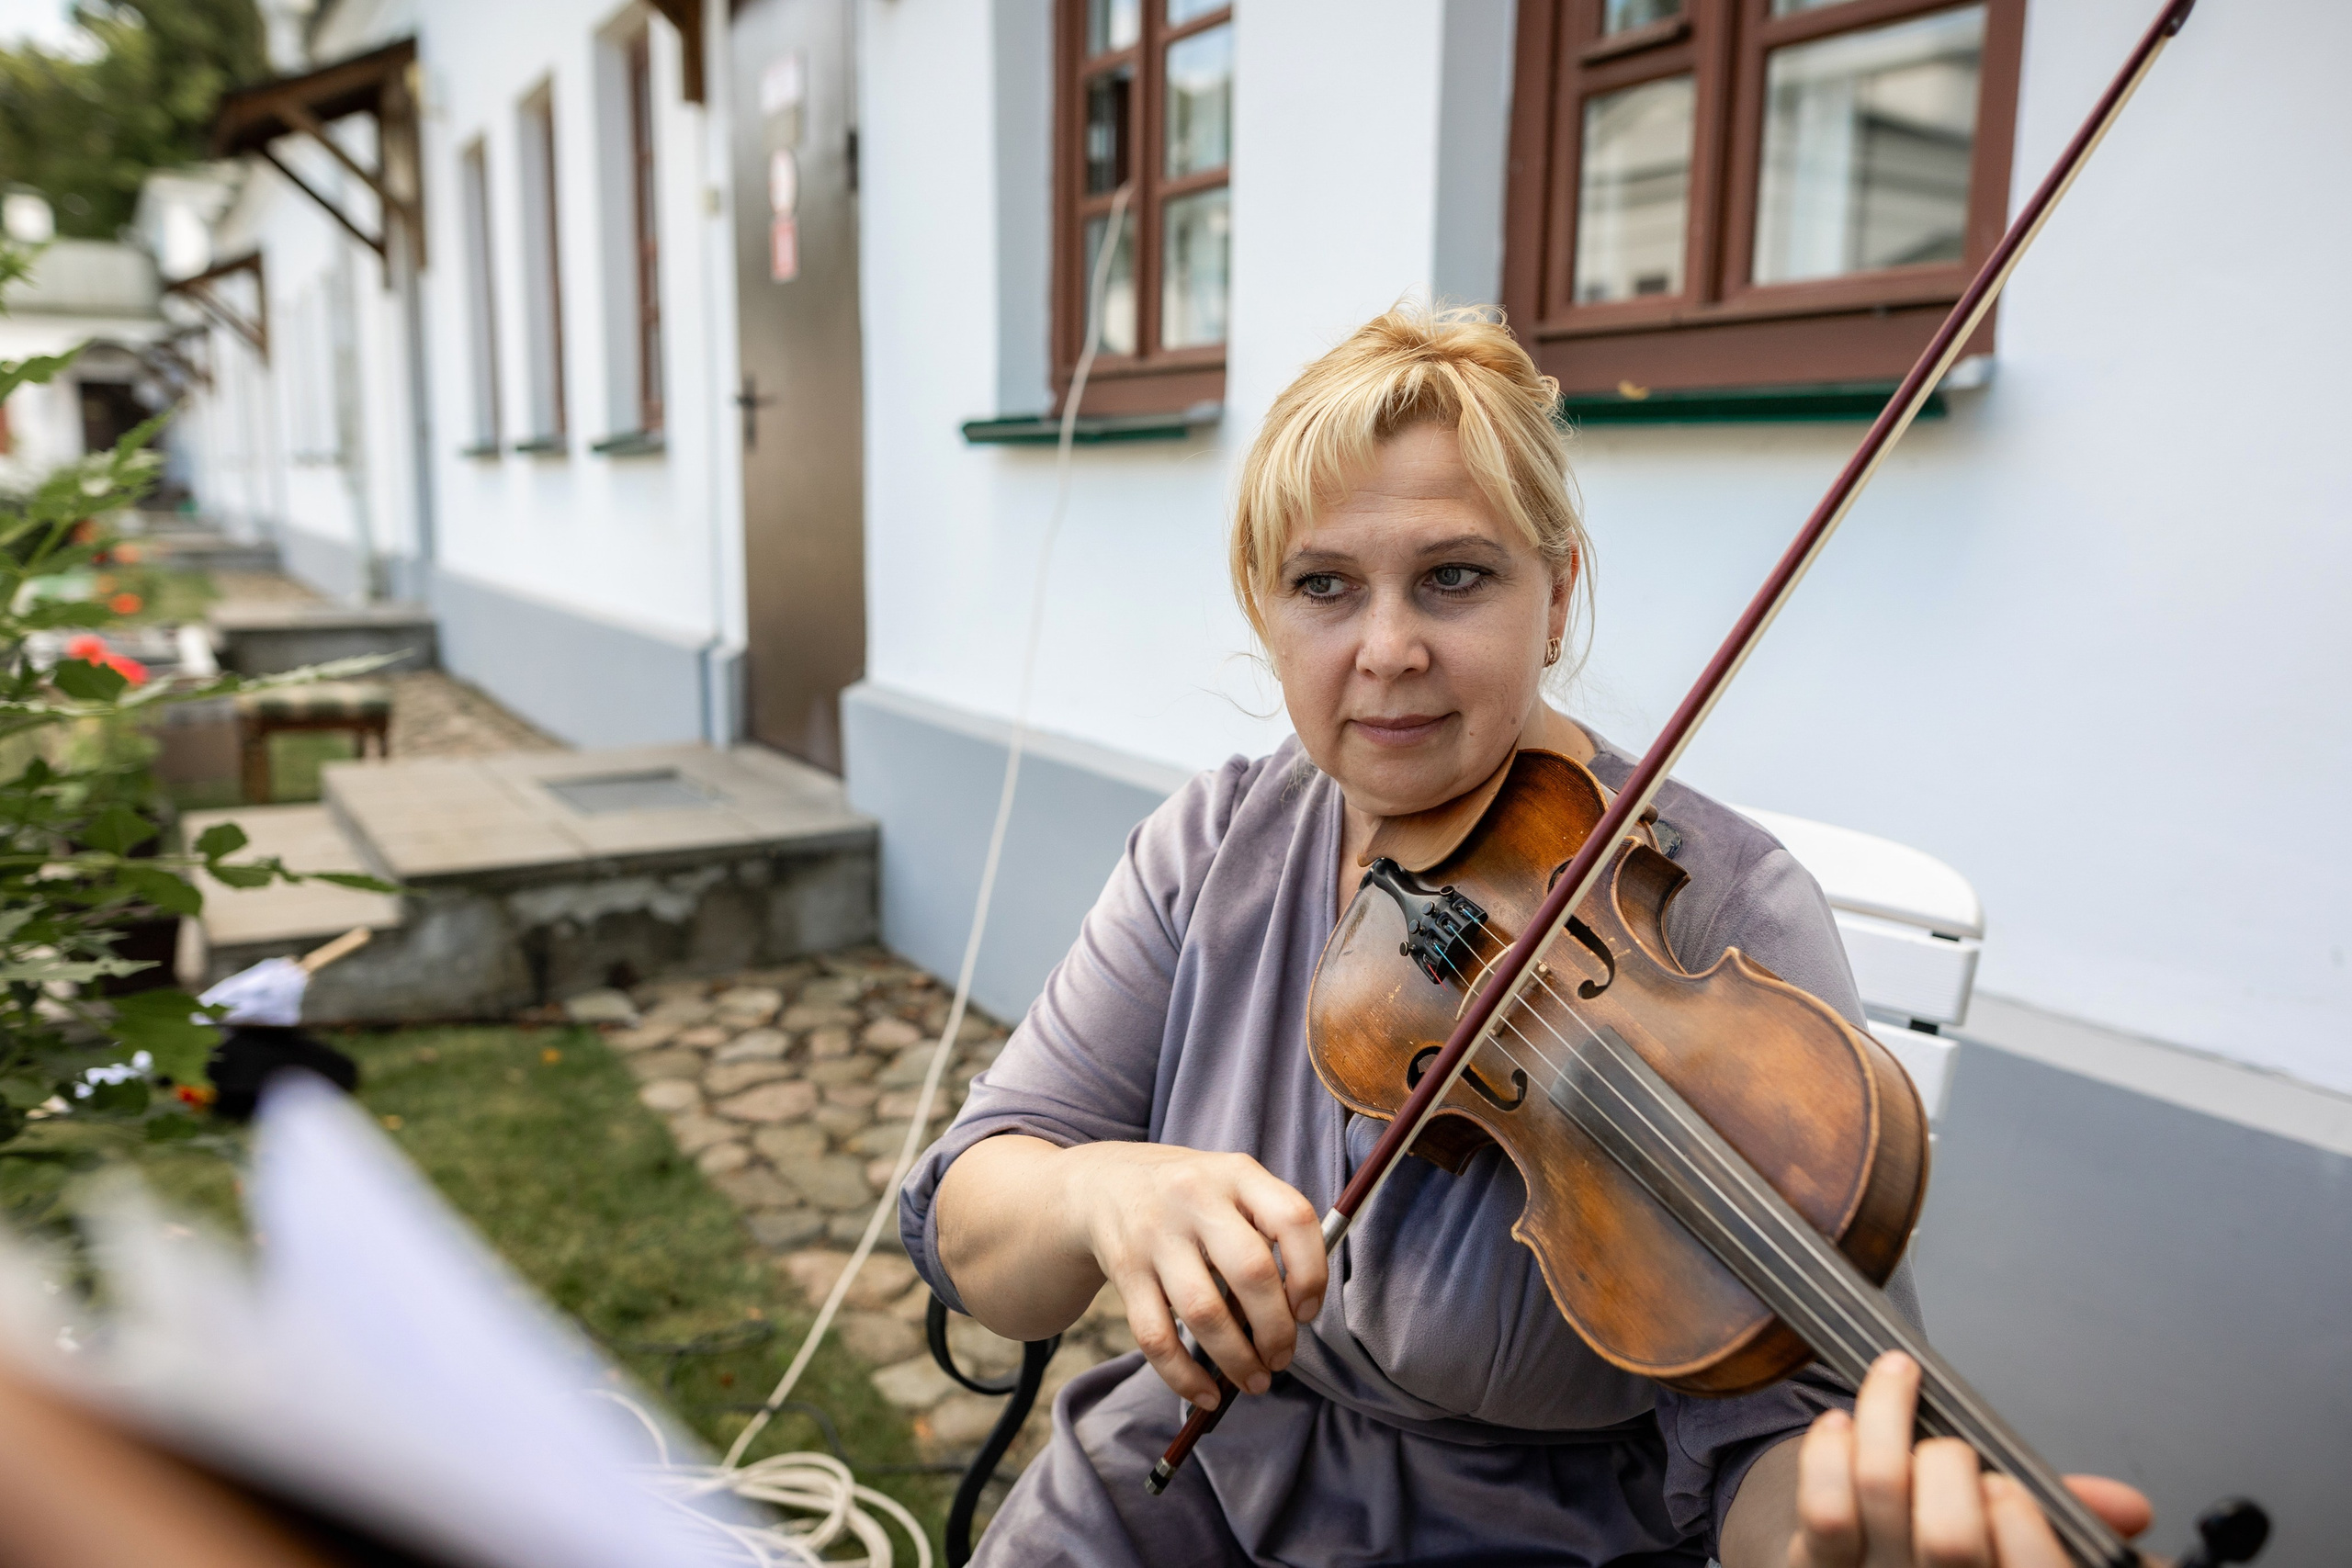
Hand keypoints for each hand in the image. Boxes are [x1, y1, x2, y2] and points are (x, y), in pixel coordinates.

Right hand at [1059, 1141, 1326, 1410]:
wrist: (1103, 1183)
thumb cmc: (1191, 1196)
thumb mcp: (1233, 1185)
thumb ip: (1270, 1228)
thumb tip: (1299, 1310)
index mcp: (1237, 1173)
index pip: (1292, 1218)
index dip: (1311, 1273)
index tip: (1307, 1311)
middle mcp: (1195, 1197)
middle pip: (1251, 1272)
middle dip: (1276, 1330)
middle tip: (1282, 1357)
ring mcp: (1155, 1234)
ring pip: (1203, 1312)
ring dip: (1237, 1360)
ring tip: (1255, 1381)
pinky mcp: (1125, 1271)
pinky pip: (1156, 1337)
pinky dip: (1185, 1377)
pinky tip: (1207, 1393)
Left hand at [1791, 1353, 2151, 1567]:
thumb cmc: (1954, 1553)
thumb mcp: (2029, 1540)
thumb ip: (2076, 1522)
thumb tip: (2128, 1507)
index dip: (2024, 1527)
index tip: (2008, 1486)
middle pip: (1952, 1537)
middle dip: (1954, 1466)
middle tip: (1952, 1448)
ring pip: (1880, 1491)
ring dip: (1888, 1421)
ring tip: (1897, 1383)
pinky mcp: (1815, 1566)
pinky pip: (1824, 1503)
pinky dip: (1831, 1447)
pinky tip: (1842, 1424)